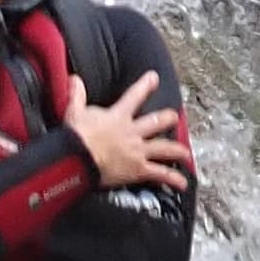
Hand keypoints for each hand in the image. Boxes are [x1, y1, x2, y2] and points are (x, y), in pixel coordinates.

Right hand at [67, 69, 190, 194]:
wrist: (79, 159)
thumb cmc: (76, 136)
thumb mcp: (74, 111)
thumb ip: (77, 95)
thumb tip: (74, 79)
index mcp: (118, 116)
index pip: (134, 96)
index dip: (145, 86)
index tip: (154, 78)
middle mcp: (132, 132)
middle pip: (156, 122)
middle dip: (167, 118)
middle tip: (174, 116)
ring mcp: (138, 151)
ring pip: (163, 148)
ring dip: (176, 150)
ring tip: (185, 153)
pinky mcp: (138, 169)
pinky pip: (160, 173)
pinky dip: (172, 178)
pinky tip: (182, 183)